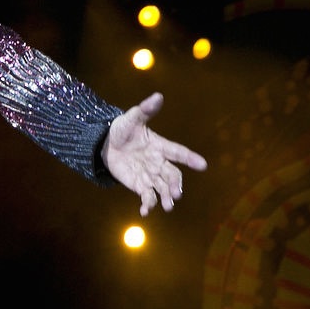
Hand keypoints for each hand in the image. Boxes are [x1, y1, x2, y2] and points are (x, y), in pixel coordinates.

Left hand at [102, 92, 207, 215]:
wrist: (106, 145)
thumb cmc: (123, 130)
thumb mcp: (132, 118)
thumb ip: (145, 110)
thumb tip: (158, 96)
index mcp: (160, 146)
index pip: (178, 152)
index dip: (190, 158)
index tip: (203, 165)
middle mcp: (159, 163)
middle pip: (172, 175)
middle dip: (176, 185)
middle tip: (177, 194)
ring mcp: (150, 176)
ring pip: (163, 188)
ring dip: (166, 198)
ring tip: (168, 207)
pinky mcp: (140, 186)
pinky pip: (147, 197)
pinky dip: (148, 205)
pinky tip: (144, 212)